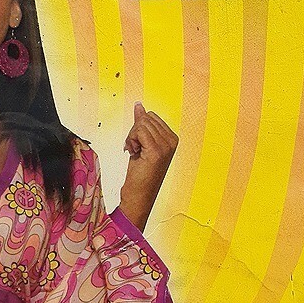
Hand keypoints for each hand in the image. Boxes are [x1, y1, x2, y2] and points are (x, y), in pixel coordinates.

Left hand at [119, 102, 177, 231]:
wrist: (139, 197)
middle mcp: (172, 141)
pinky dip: (131, 141)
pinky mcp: (155, 151)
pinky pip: (138, 131)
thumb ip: (142, 124)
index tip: (139, 145)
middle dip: (134, 132)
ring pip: (140, 124)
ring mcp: (165, 146)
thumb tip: (139, 105)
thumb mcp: (142, 144)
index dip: (138, 128)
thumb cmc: (140, 174)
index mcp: (172, 138)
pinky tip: (134, 153)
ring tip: (135, 153)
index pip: (150, 116)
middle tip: (135, 149)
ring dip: (131, 137)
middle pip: (145, 118)